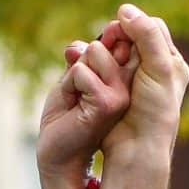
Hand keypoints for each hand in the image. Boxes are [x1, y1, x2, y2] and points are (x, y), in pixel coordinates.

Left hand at [36, 24, 133, 188]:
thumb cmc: (67, 115)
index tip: (86, 66)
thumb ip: (85, 56)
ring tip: (76, 98)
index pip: (122, 37)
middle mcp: (130, 84)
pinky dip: (68, 85)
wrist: (58, 152)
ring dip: (74, 74)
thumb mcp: (76, 77)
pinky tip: (74, 106)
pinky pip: (81, 71)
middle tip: (79, 90)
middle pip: (104, 42)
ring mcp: (122, 93)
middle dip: (81, 61)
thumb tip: (85, 43)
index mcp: (127, 77)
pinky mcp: (108, 102)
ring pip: (94, 51)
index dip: (103, 38)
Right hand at [100, 4, 187, 168]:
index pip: (151, 28)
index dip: (134, 25)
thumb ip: (147, 36)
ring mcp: (131, 80)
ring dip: (101, 48)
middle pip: (130, 37)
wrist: (136, 149)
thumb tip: (125, 10)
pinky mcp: (112, 90)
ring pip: (113, 51)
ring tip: (91, 52)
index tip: (121, 32)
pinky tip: (82, 62)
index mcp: (171, 62)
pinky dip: (91, 63)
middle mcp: (153, 69)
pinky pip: (100, 67)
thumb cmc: (154, 111)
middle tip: (108, 42)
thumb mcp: (160, 69)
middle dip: (115, 37)